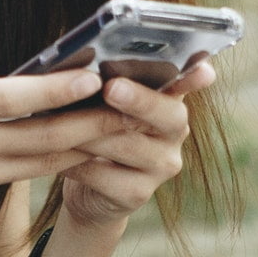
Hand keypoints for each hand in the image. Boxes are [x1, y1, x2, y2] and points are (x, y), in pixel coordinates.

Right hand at [0, 46, 108, 234]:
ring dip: (78, 149)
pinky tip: (53, 151)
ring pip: (35, 165)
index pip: (16, 98)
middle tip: (134, 112)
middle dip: (93, 125)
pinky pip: (4, 181)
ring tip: (116, 132)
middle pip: (42, 139)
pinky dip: (28, 165)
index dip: (60, 89)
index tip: (97, 78)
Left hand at [53, 61, 213, 230]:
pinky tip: (54, 153)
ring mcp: (162, 166)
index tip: (203, 69)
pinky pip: (103, 175)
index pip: (189, 84)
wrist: (91, 190)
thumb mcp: (107, 104)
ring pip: (127, 145)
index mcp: (171, 101)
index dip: (195, 77)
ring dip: (91, 131)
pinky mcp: (138, 194)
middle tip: (113, 88)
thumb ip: (113, 81)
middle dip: (138, 100)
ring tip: (62, 119)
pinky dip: (75, 162)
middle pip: (165, 115)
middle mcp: (176, 133)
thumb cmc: (98, 131)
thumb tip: (91, 62)